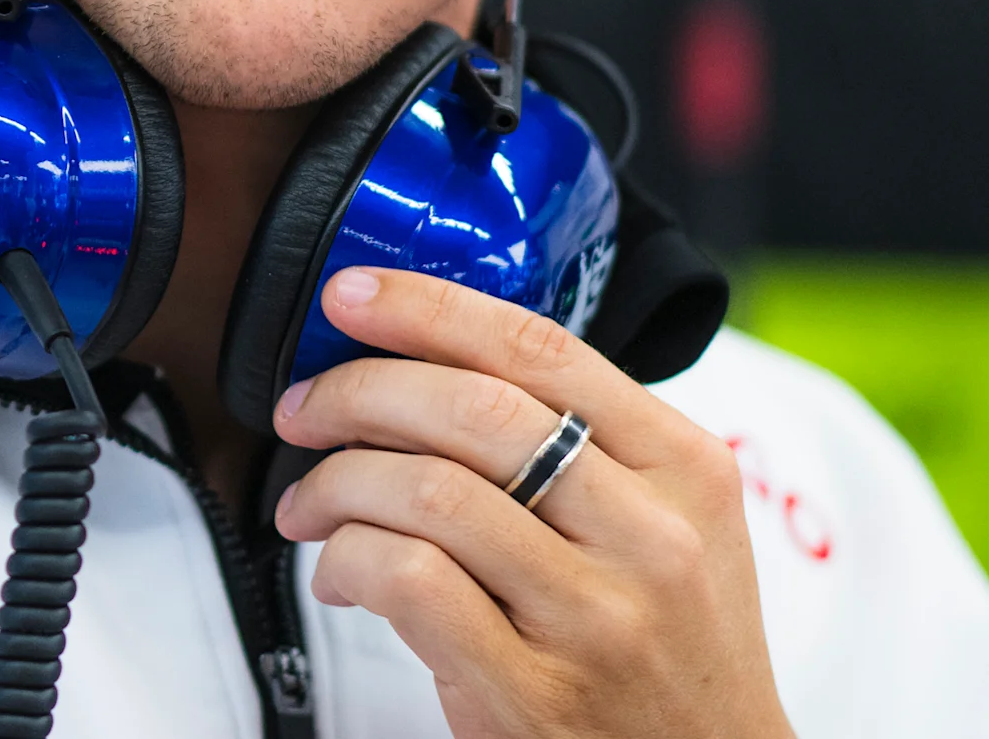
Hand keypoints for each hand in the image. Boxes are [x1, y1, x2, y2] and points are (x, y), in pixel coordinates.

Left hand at [270, 266, 789, 738]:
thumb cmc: (669, 646)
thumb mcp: (667, 526)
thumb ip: (580, 443)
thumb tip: (422, 363)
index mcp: (684, 469)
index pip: (539, 349)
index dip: (425, 308)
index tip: (349, 296)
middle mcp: (650, 536)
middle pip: (470, 411)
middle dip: (356, 392)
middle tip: (303, 409)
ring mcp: (595, 617)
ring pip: (427, 492)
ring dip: (335, 483)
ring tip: (309, 502)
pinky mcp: (536, 692)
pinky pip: (409, 582)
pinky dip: (348, 560)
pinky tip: (340, 573)